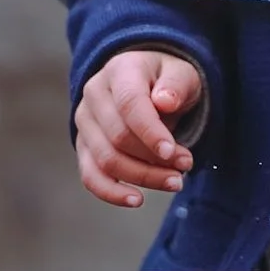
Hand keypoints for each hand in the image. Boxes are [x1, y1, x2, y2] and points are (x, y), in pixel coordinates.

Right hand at [73, 49, 201, 207]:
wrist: (149, 82)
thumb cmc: (168, 79)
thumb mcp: (182, 73)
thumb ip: (176, 85)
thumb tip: (165, 102)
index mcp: (120, 70)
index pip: (130, 104)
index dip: (151, 132)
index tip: (173, 153)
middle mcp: (94, 94)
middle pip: (118, 137)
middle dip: (154, 159)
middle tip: (185, 166)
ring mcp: (84, 121)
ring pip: (106, 160)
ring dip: (142, 177)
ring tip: (175, 181)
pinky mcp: (83, 146)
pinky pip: (90, 176)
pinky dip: (112, 192)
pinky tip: (137, 199)